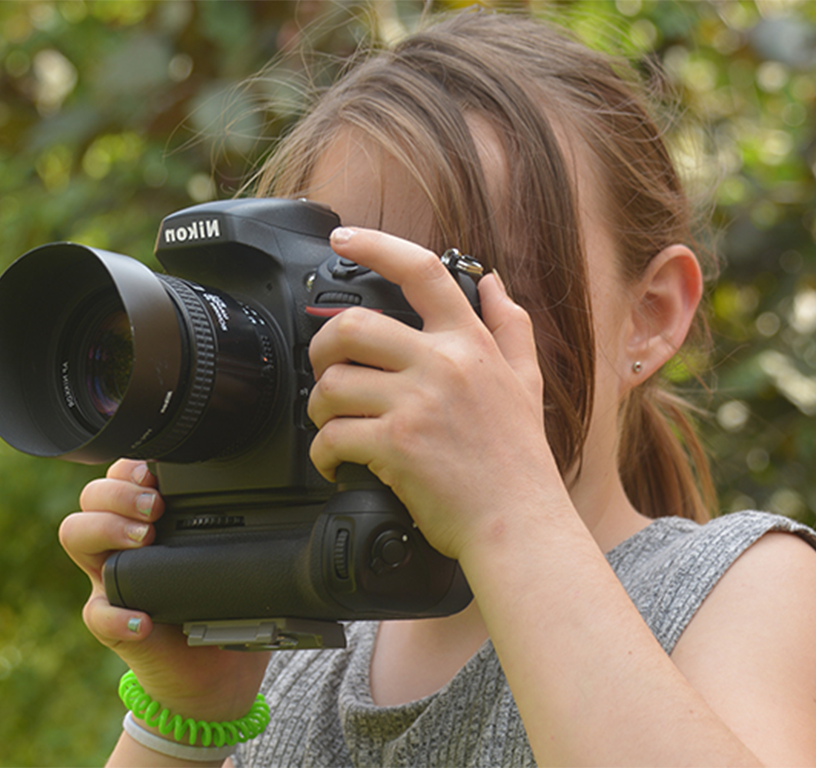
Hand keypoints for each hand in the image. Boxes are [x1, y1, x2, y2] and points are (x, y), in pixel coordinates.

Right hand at [59, 459, 268, 721]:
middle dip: (120, 493)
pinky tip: (142, 618)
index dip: (129, 468)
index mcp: (144, 520)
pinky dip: (118, 614)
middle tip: (155, 508)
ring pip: (76, 534)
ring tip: (144, 542)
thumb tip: (256, 491)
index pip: (118, 476)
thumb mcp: (226, 555)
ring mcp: (111, 582)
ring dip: (107, 529)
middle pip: (90, 496)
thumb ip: (228, 523)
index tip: (157, 472)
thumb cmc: (219, 603)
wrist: (216, 671)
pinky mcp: (114, 625)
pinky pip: (97, 614)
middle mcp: (120, 545)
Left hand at [307, 227, 562, 560]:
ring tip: (333, 424)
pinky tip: (336, 462)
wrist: (518, 523)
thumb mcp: (527, 383)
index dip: (375, 244)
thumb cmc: (518, 460)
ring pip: (333, 383)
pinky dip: (323, 453)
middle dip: (322, 348)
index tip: (342, 237)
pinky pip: (333, 435)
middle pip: (352, 325)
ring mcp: (418, 403)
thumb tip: (495, 284)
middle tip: (325, 369)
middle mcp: (442, 365)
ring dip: (319, 408)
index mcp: (469, 344)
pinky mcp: (396, 445)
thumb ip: (511, 328)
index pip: (421, 271)